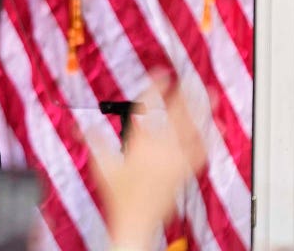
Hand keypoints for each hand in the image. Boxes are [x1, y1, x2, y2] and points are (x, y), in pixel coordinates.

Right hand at [92, 76, 206, 249]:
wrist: (136, 219)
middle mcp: (161, 149)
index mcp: (140, 143)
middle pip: (178, 115)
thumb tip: (81, 126)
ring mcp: (175, 160)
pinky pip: (201, 152)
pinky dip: (208, 139)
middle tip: (191, 79)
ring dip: (203, 112)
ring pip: (194, 130)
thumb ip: (94, 141)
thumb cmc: (118, 195)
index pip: (149, 108)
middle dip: (186, 95)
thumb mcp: (101, 165)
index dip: (156, 87)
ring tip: (211, 97)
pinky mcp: (184, 172)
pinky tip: (212, 131)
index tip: (161, 73)